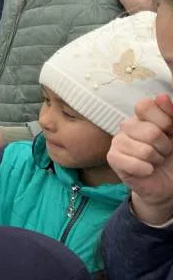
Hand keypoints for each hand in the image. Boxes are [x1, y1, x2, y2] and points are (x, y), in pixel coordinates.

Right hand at [109, 94, 172, 225]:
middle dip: (164, 146)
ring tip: (154, 161)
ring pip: (144, 150)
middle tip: (163, 151)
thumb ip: (171, 114)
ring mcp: (118, 141)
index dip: (163, 120)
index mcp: (143, 116)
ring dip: (156, 159)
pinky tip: (146, 170)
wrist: (167, 183)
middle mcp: (127, 126)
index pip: (145, 105)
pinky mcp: (113, 158)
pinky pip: (133, 163)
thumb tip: (161, 96)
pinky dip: (146, 170)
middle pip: (149, 131)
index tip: (170, 131)